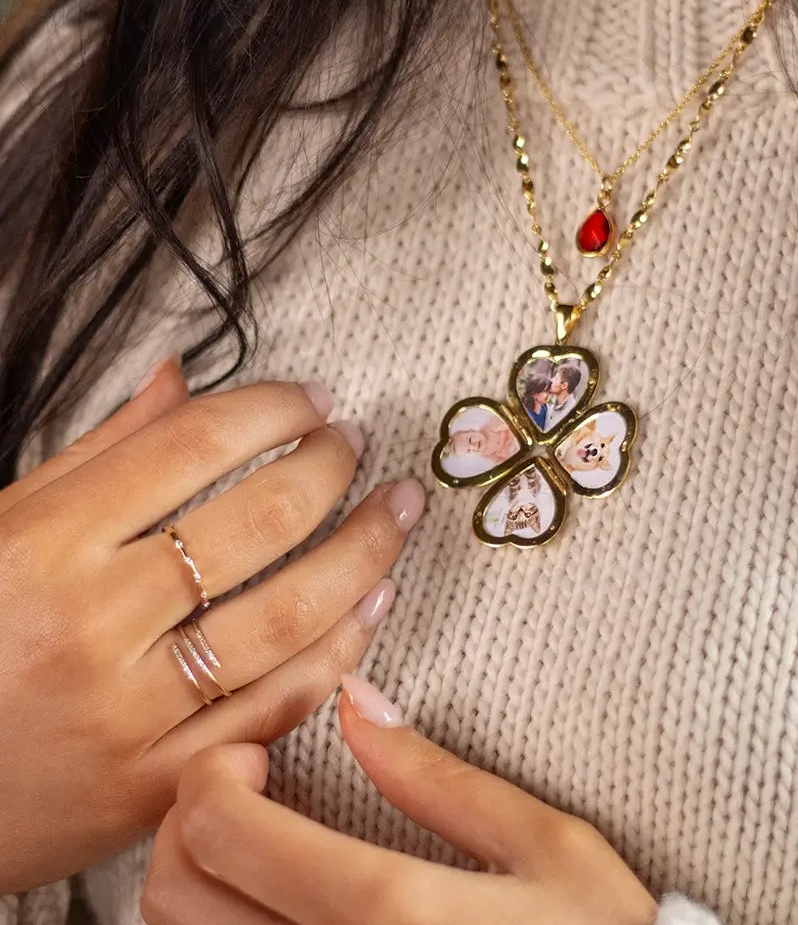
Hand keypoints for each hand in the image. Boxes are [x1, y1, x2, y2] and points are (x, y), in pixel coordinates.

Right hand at [0, 357, 424, 892]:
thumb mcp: (3, 527)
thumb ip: (98, 452)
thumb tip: (180, 376)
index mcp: (48, 545)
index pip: (194, 445)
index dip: (274, 408)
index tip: (314, 398)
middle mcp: (95, 624)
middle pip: (260, 522)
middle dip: (331, 467)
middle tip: (358, 444)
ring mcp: (129, 712)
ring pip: (286, 618)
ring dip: (363, 553)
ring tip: (396, 513)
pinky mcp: (155, 783)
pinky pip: (274, 708)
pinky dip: (339, 653)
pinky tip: (373, 604)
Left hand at [143, 680, 657, 924]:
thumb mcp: (543, 845)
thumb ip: (438, 778)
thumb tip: (357, 704)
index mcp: (392, 913)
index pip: (229, 834)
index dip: (211, 775)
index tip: (252, 751)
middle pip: (177, 894)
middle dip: (188, 821)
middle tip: (243, 789)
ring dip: (197, 877)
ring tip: (255, 840)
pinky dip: (223, 924)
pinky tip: (271, 898)